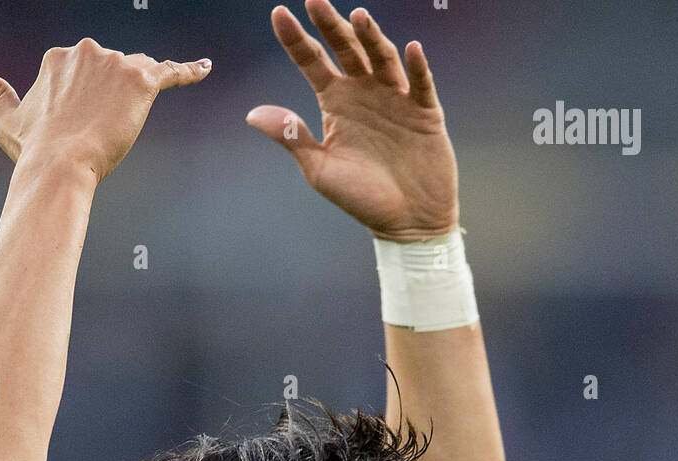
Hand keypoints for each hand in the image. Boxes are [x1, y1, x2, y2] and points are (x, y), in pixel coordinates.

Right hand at [0, 38, 210, 183]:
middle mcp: (87, 50)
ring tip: (128, 123)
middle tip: (100, 134)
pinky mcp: (143, 81)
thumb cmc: (34, 151)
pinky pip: (172, 71)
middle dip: (113, 99)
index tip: (81, 128)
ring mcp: (116, 63)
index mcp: (58, 56)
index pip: (85, 72)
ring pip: (139, 74)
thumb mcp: (8, 120)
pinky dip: (190, 70)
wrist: (60, 167)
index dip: (89, 103)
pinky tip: (206, 68)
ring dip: (138, 97)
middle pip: (114, 71)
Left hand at [246, 2, 458, 240]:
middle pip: (345, 49)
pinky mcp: (425, 112)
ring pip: (381, 59)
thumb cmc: (361, 198)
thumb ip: (292, 137)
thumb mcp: (319, 169)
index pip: (312, 62)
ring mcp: (395, 99)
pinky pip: (421, 85)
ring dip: (371, 38)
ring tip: (359, 17)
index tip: (278, 14)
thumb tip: (252, 115)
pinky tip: (411, 49)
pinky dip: (417, 67)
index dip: (296, 39)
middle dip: (331, 25)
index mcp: (335, 102)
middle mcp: (364, 92)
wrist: (406, 223)